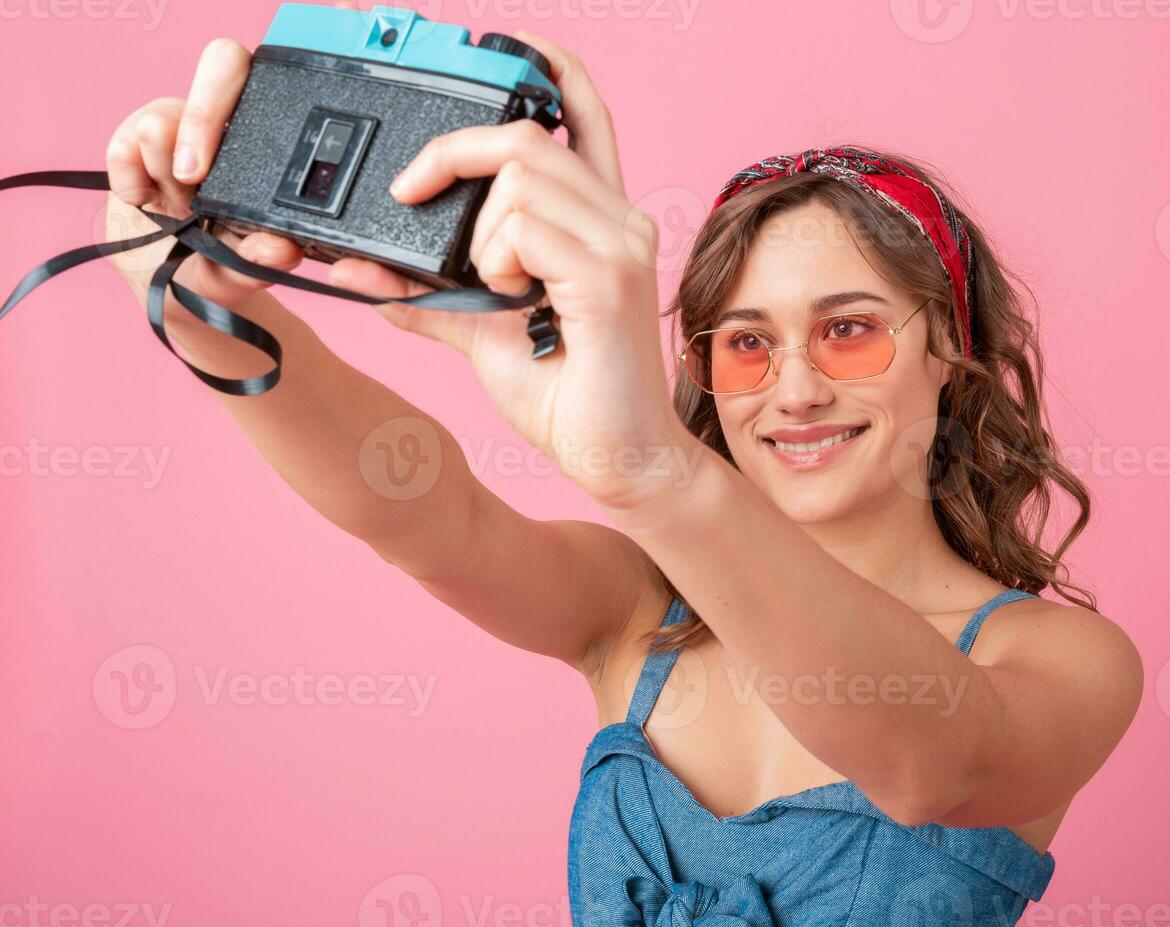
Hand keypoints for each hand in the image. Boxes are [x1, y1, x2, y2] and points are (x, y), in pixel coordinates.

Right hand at [102, 38, 303, 315]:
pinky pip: (123, 147)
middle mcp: (226, 119)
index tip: (209, 169)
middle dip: (198, 125)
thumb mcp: (244, 272)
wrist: (167, 280)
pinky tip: (150, 204)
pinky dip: (134, 186)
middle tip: (191, 182)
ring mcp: (179, 123)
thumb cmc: (215, 265)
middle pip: (218, 65)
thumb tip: (281, 249)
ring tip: (182, 209)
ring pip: (162, 120)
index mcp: (266, 138)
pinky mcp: (132, 140)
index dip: (232, 105)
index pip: (267, 82)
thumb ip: (263, 261)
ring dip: (166, 176)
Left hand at [326, 29, 687, 508]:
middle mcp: (619, 219)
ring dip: (478, 233)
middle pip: (527, 134)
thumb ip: (436, 293)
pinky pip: (524, 227)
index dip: (548, 64)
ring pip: (520, 176)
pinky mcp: (607, 278)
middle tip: (412, 197)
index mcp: (598, 220)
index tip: (504, 44)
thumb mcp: (485, 331)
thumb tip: (369, 272)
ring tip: (497, 287)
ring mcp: (620, 244)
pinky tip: (513, 298)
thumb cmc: (570, 398)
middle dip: (451, 155)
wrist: (617, 460)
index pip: (584, 113)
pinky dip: (494, 260)